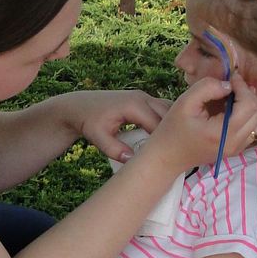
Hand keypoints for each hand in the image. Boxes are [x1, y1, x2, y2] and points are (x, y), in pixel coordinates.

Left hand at [56, 90, 171, 162]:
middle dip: (174, 133)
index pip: (159, 124)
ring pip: (169, 110)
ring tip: (174, 146)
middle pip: (170, 114)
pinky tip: (167, 138)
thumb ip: (114, 149)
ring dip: (173, 126)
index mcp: (134, 105)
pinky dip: (167, 122)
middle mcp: (143, 97)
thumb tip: (132, 160)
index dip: (166, 141)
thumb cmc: (88, 121)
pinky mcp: (144, 100)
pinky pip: (163, 110)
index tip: (169, 157)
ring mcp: (144, 97)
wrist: (80, 106)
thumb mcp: (97, 137)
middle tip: (177, 154)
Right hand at [138, 74, 256, 172]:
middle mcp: (235, 143)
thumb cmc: (173, 128)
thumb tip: (228, 85)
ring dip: (252, 104)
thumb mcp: (185, 102)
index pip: (248, 106)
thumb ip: (207, 88)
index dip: (243, 87)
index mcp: (222, 133)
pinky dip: (250, 114)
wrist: (168, 156)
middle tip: (233, 85)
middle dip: (249, 94)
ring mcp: (238, 148)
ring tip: (236, 96)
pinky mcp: (237, 149)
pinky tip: (233, 108)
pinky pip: (255, 129)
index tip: (231, 77)